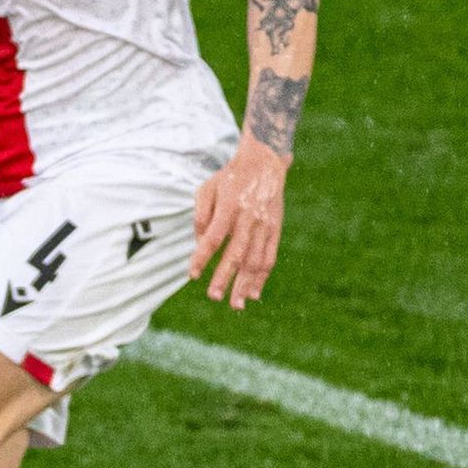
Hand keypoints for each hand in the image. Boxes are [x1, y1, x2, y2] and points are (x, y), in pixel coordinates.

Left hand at [187, 137, 288, 308]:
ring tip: (235, 304)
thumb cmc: (230, 178)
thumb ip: (201, 214)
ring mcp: (264, 225)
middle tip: (214, 297)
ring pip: (255, 260)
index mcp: (229, 207)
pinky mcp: (275, 229)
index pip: (214, 237)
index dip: (202, 257)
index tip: (192, 274)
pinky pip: (269, 257)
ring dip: (245, 284)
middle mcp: (248, 218)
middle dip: (225, 277)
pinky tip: (253, 294)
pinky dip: (262, 277)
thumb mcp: (207, 188)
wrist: (264, 162)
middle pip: (236, 253)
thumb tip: (200, 242)